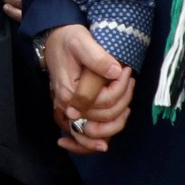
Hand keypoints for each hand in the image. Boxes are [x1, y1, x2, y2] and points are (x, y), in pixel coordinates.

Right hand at [43, 23, 132, 152]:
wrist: (55, 40)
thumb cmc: (69, 40)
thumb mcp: (83, 42)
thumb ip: (98, 58)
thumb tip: (115, 72)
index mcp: (70, 91)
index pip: (104, 102)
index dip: (120, 89)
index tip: (125, 70)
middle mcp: (66, 106)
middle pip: (102, 119)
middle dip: (122, 102)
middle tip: (129, 81)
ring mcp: (66, 111)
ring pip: (92, 133)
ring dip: (113, 124)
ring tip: (126, 106)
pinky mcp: (68, 111)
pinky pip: (79, 136)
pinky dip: (89, 144)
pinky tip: (102, 144)